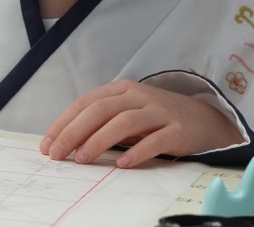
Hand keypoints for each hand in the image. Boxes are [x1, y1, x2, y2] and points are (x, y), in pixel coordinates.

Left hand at [39, 79, 242, 168]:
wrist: (205, 121)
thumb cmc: (158, 119)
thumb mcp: (129, 113)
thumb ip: (103, 121)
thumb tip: (66, 141)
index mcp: (122, 90)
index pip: (86, 103)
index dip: (64, 123)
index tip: (47, 144)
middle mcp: (139, 96)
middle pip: (100, 110)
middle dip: (74, 132)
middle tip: (57, 154)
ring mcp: (159, 111)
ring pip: (124, 122)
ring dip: (99, 141)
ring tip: (82, 159)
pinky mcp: (177, 129)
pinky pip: (154, 140)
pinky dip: (136, 151)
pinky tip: (122, 163)